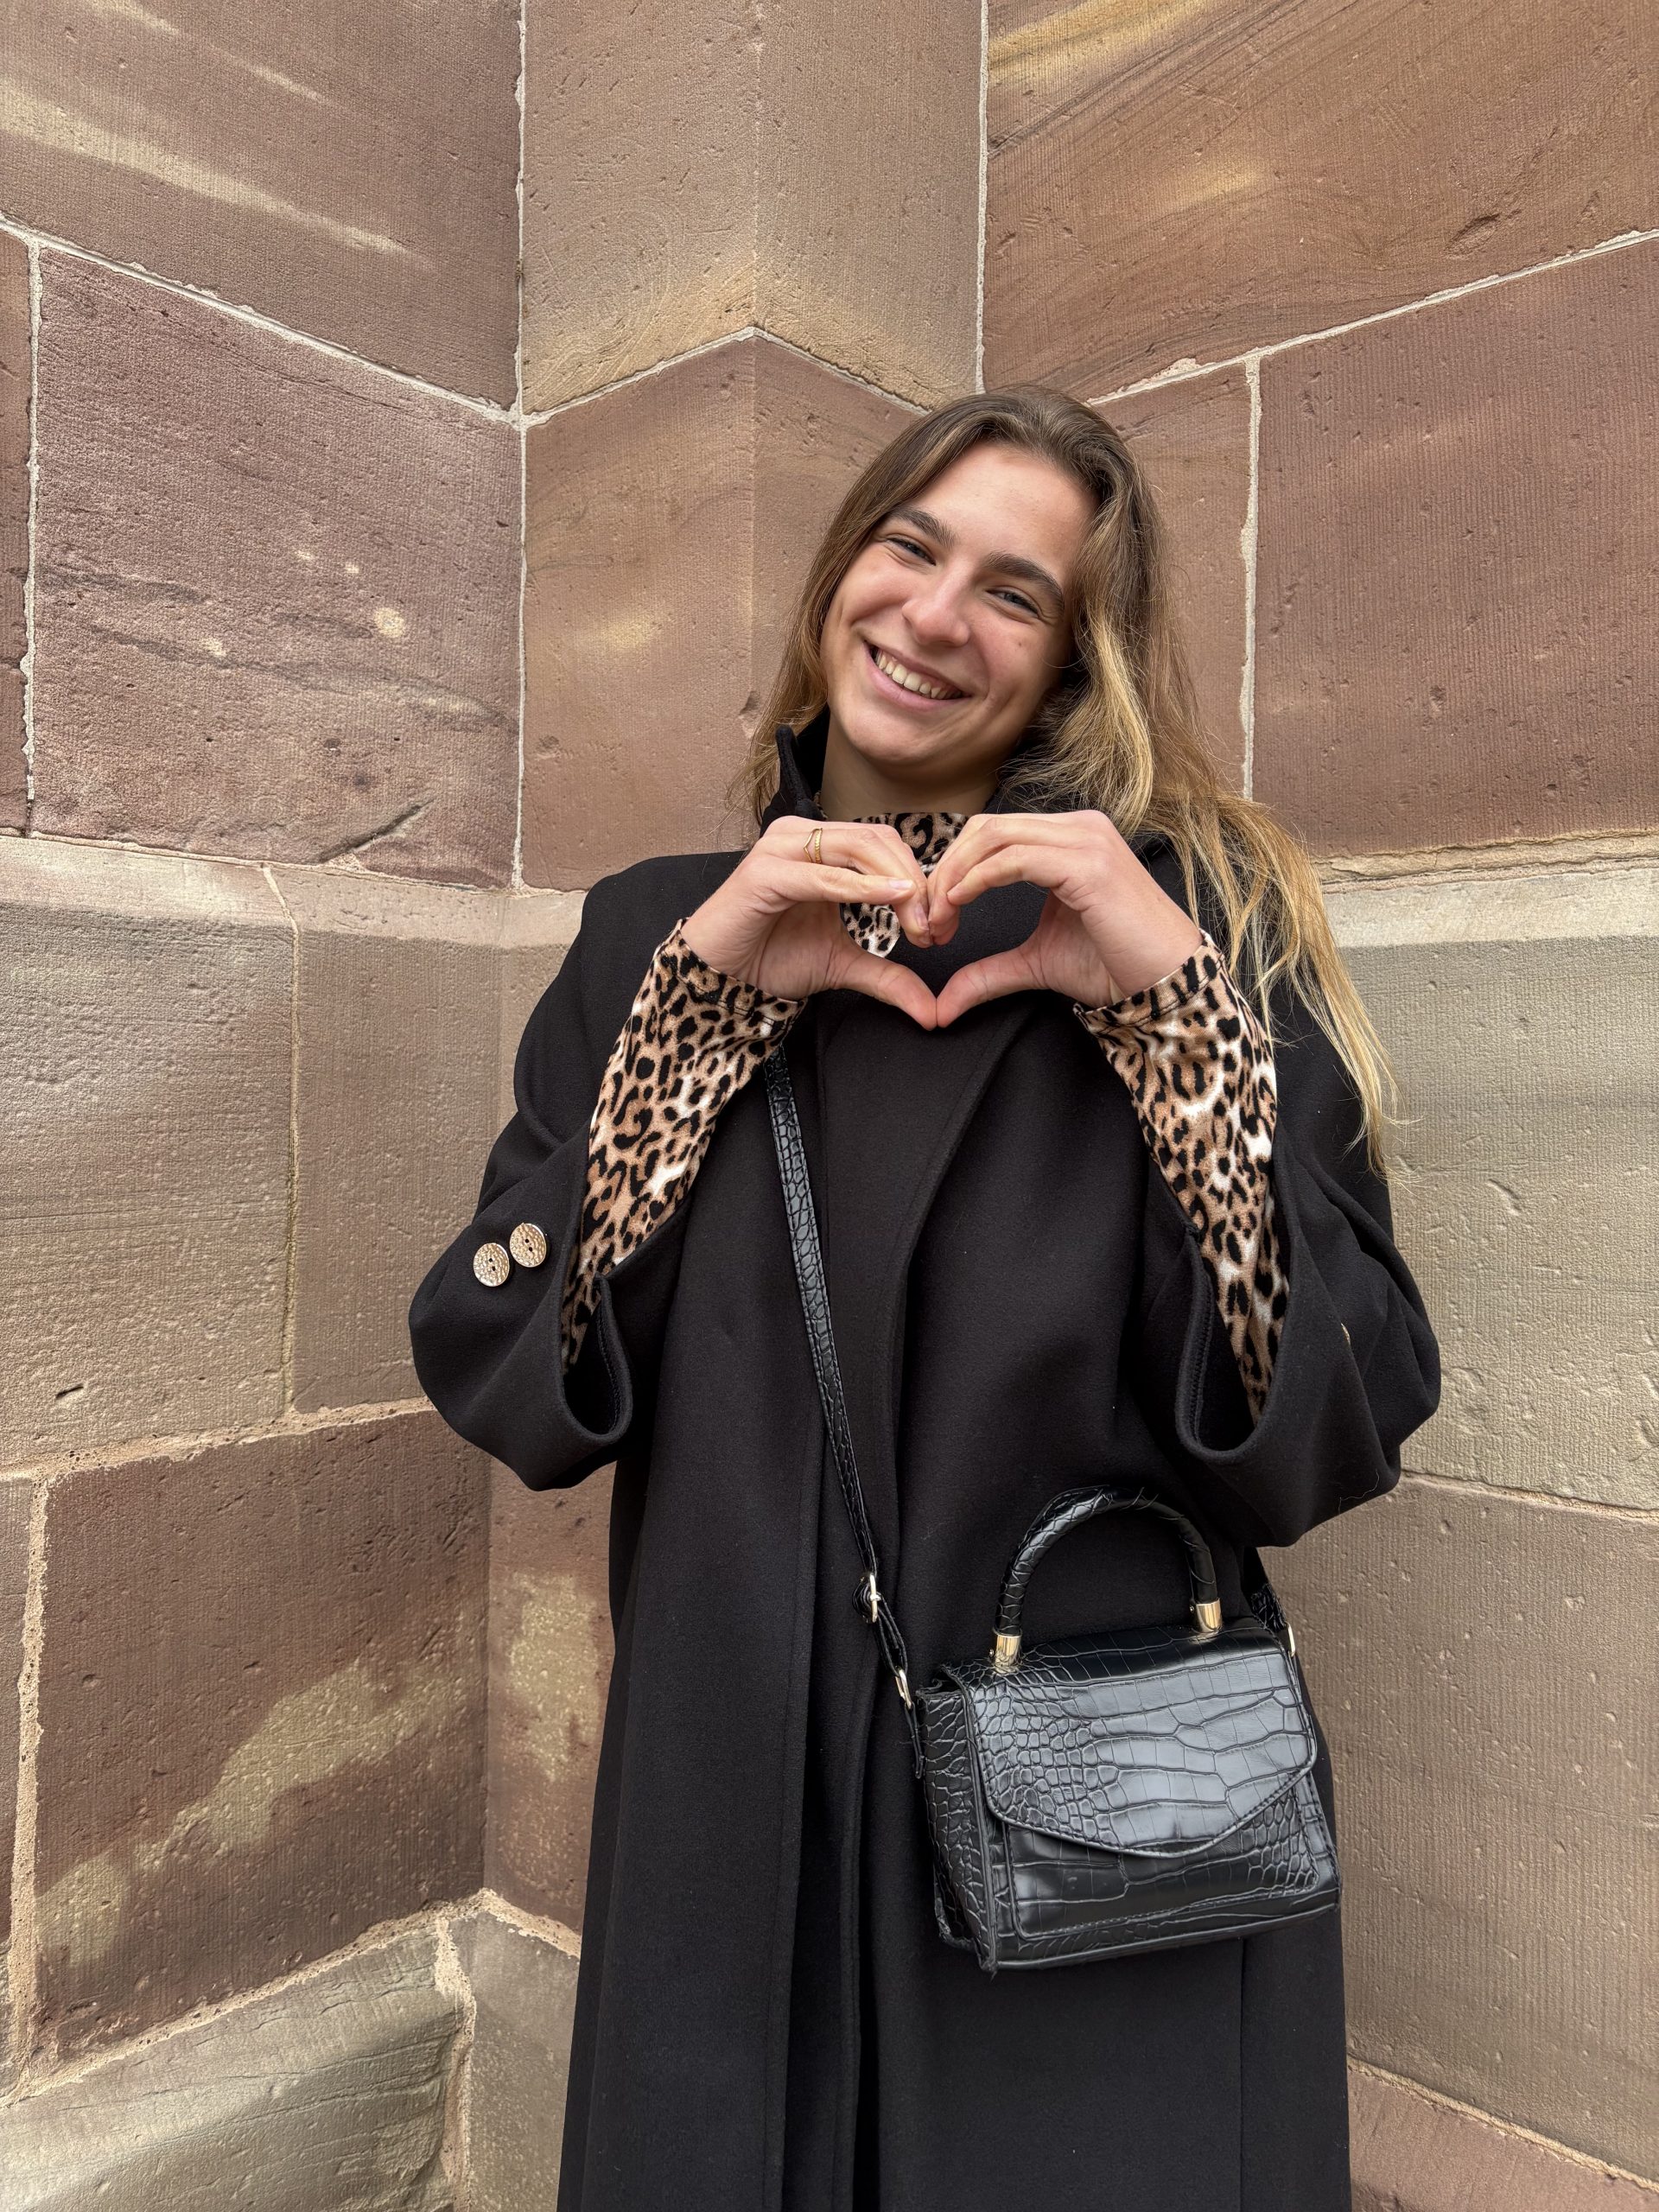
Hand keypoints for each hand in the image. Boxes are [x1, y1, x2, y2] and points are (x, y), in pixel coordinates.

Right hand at [681, 816, 940, 1027]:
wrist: (719, 978)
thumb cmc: (771, 959)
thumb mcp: (842, 965)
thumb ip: (887, 976)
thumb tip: (931, 1010)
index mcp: (820, 844)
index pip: (884, 845)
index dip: (918, 879)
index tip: (936, 927)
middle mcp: (801, 835)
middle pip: (878, 840)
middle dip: (914, 881)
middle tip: (931, 927)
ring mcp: (780, 848)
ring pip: (857, 849)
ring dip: (895, 884)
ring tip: (916, 922)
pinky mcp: (764, 872)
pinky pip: (824, 876)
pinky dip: (862, 888)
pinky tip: (892, 900)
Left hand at [924, 810, 1203, 1027]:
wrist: (1165, 983)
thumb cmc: (1115, 966)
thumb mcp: (1036, 964)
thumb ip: (989, 973)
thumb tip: (944, 1004)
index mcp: (1069, 839)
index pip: (994, 833)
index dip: (954, 868)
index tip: (934, 915)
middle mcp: (1079, 828)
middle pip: (987, 827)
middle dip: (947, 869)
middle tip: (928, 917)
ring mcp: (1086, 840)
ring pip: (995, 836)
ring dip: (955, 876)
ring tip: (940, 917)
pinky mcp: (1088, 863)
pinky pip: (1015, 858)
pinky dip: (978, 879)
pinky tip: (960, 903)